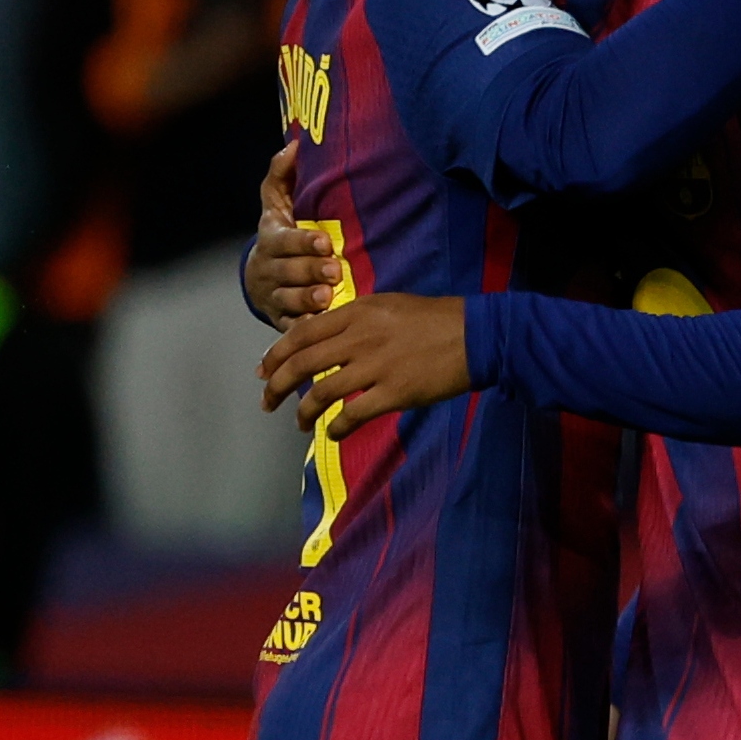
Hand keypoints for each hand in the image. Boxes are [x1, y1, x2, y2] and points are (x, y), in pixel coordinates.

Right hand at [243, 146, 342, 328]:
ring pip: (286, 300)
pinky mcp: (282, 319)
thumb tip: (294, 145)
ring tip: (327, 297)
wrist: (262, 275)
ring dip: (306, 300)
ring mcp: (274, 296)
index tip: (325, 241)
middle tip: (333, 270)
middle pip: (287, 271)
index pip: (284, 240)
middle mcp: (269, 269)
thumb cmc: (281, 232)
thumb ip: (283, 175)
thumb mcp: (278, 202)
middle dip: (308, 270)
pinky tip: (320, 326)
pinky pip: (290, 326)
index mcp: (271, 240)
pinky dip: (303, 328)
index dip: (302, 242)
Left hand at [263, 292, 475, 434]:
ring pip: (321, 392)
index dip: (276, 355)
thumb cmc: (435, 318)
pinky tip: (334, 434)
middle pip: (302, 363)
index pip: (301, 334)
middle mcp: (359, 338)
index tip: (264, 371)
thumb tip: (326, 338)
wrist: (477, 335)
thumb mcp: (388, 305)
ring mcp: (375, 366)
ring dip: (304, 411)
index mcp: (356, 313)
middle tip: (268, 402)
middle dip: (277, 385)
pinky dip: (337, 428)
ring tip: (299, 422)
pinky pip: (353, 414)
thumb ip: (355, 319)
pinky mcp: (394, 392)